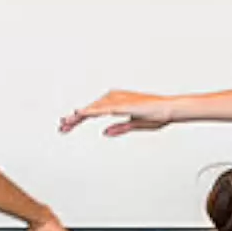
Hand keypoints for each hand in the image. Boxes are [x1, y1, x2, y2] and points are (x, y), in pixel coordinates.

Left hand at [61, 91, 177, 136]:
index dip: (79, 118)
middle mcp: (114, 98)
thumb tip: (104, 133)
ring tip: (67, 123)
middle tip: (62, 127)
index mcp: (117, 102)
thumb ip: (118, 128)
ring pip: (93, 108)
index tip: (67, 125)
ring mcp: (118, 100)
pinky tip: (81, 113)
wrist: (170, 108)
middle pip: (90, 109)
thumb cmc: (157, 115)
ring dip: (79, 116)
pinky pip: (103, 108)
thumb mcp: (134, 125)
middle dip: (75, 119)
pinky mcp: (122, 104)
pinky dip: (92, 111)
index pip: (94, 111)